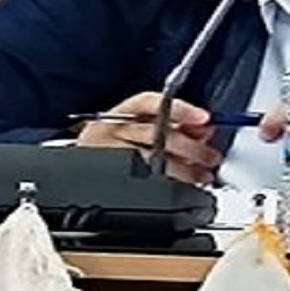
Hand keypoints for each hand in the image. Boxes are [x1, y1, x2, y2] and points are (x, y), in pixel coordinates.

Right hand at [76, 92, 221, 184]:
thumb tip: (203, 129)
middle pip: (154, 134)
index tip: (203, 118)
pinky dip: (169, 184)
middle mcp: (111, 132)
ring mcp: (108, 156)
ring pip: (151, 161)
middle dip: (189, 147)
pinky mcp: (109, 179)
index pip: (149, 103)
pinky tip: (182, 187)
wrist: (79, 172)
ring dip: (184, 170)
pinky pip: (144, 183)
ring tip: (202, 176)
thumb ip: (172, 124)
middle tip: (211, 157)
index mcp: (119, 114)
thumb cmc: (114, 146)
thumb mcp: (139, 127)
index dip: (178, 109)